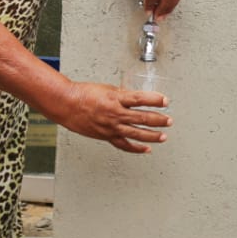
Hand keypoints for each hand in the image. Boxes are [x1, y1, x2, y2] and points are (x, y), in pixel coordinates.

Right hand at [44, 81, 171, 153]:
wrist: (67, 105)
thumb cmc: (85, 94)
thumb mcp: (108, 88)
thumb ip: (123, 95)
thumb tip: (137, 99)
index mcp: (116, 98)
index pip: (140, 99)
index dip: (155, 100)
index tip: (166, 101)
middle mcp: (115, 114)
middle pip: (142, 118)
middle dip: (158, 120)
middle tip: (169, 121)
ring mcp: (111, 127)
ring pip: (136, 133)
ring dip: (152, 136)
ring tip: (163, 136)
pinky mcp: (106, 136)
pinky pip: (123, 145)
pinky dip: (136, 148)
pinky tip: (146, 149)